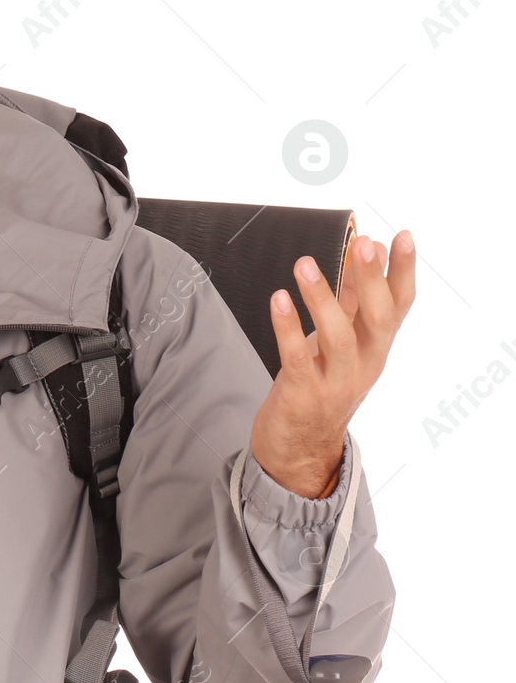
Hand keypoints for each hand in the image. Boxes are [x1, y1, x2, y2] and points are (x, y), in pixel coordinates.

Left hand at [249, 230, 415, 496]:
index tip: (403, 235)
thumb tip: (366, 252)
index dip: (403, 271)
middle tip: (362, 245)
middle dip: (372, 280)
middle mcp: (365, 364)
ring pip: (339, 338)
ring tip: (303, 265)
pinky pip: (297, 358)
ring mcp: (336, 382)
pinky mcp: (304, 395)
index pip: (400, 305)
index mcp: (377, 346)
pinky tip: (279, 300)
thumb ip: (352, 299)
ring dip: (321, 298)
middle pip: (378, 319)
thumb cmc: (321, 382)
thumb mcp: (343, 340)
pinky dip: (287, 328)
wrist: (300, 447)